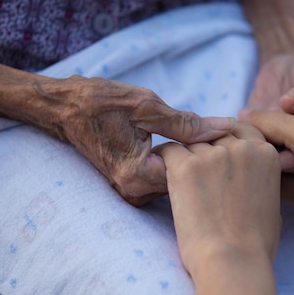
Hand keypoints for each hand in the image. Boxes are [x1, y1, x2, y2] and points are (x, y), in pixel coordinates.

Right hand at [48, 76, 235, 205]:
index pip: (193, 175)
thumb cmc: (101, 102)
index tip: (228, 137)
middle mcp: (134, 191)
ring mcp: (131, 191)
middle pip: (186, 183)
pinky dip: (177, 163)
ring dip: (192, 162)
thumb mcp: (147, 106)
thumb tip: (224, 128)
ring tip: (205, 139)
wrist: (65, 107)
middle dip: (204, 161)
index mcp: (139, 175)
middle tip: (222, 137)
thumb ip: (187, 123)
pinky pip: (164, 177)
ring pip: (177, 181)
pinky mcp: (131, 184)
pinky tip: (186, 145)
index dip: (213, 155)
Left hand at [156, 123, 281, 274]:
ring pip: (189, 144)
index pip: (241, 128)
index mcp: (265, 153)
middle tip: (194, 172)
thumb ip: (260, 177)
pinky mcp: (185, 166)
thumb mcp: (271, 202)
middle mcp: (241, 147)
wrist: (234, 262)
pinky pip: (167, 151)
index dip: (224, 137)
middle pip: (213, 134)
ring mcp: (212, 155)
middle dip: (203, 149)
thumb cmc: (255, 245)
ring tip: (180, 182)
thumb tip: (247, 175)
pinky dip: (162, 161)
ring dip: (184, 158)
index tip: (215, 148)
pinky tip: (160, 173)